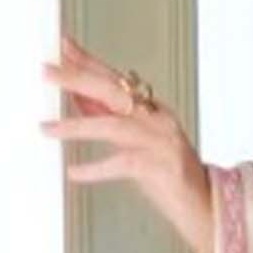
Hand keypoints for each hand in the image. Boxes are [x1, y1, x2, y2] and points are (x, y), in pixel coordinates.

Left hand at [38, 32, 213, 252]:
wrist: (205, 206)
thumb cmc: (168, 176)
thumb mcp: (135, 142)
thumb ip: (108, 118)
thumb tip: (75, 96)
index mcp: (153, 110)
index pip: (116, 79)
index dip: (88, 62)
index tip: (63, 46)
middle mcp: (159, 120)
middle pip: (113, 91)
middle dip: (76, 79)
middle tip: (47, 72)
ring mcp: (162, 142)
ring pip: (113, 125)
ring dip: (76, 126)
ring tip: (47, 128)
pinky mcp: (162, 167)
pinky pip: (121, 163)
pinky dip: (95, 168)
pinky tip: (75, 171)